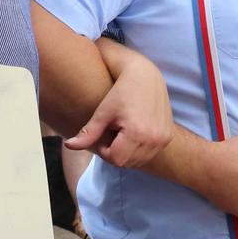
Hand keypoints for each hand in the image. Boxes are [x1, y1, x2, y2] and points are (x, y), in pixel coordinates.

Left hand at [66, 54, 170, 168]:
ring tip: (122, 133)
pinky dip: (139, 150)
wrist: (145, 75)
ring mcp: (163, 138)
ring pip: (139, 161)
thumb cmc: (120, 91)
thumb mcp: (103, 112)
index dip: (105, 151)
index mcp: (137, 133)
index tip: (103, 135)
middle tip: (111, 134)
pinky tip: (133, 133)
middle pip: (128, 162)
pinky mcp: (168, 136)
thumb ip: (88, 133)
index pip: (116, 159)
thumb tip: (70, 145)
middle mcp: (154, 138)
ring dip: (128, 153)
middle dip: (116, 153)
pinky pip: (150, 154)